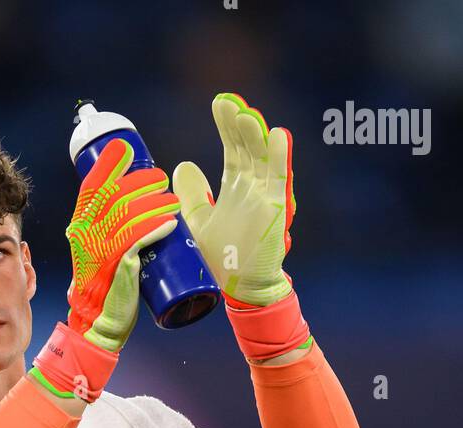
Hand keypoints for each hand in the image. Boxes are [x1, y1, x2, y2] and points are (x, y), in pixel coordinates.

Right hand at [65, 138, 180, 352]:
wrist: (99, 322)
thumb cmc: (104, 286)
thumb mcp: (97, 251)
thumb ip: (106, 231)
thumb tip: (130, 208)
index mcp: (80, 226)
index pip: (91, 186)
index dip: (109, 164)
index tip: (127, 151)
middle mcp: (86, 234)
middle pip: (116, 194)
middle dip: (142, 181)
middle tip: (162, 180)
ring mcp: (101, 249)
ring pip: (130, 213)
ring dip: (156, 203)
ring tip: (173, 203)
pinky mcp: (119, 264)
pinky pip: (139, 238)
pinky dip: (157, 227)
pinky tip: (171, 222)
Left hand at [172, 92, 295, 307]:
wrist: (240, 290)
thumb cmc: (222, 259)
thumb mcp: (199, 221)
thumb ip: (193, 195)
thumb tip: (183, 165)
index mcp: (236, 188)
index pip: (233, 150)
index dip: (227, 127)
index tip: (219, 104)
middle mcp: (252, 189)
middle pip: (246, 149)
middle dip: (238, 125)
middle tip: (228, 102)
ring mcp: (264, 198)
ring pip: (262, 160)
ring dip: (255, 136)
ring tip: (246, 114)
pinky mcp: (274, 212)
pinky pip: (278, 182)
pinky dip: (279, 159)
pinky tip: (278, 136)